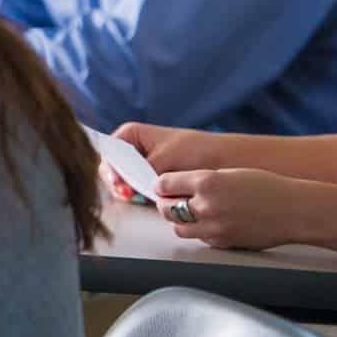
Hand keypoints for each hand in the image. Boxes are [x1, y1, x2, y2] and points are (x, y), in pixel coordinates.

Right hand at [103, 122, 219, 201]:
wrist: (229, 160)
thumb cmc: (198, 150)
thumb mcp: (164, 159)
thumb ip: (141, 172)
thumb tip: (125, 188)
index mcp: (130, 135)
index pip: (108, 153)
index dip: (110, 169)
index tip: (119, 184)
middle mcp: (132, 150)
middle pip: (112, 170)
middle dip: (117, 184)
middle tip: (128, 196)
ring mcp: (141, 166)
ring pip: (123, 182)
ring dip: (128, 192)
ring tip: (139, 199)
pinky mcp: (152, 180)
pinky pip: (137, 190)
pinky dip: (139, 197)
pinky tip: (145, 201)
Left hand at [153, 167, 315, 250]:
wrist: (294, 210)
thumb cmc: (266, 187)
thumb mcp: (228, 172)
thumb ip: (200, 180)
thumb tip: (174, 187)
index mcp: (206, 182)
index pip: (164, 184)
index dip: (161, 185)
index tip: (162, 186)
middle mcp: (206, 205)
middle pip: (165, 208)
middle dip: (165, 204)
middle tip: (170, 201)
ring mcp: (214, 227)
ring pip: (178, 228)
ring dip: (180, 220)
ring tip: (190, 213)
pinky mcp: (223, 242)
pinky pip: (200, 238)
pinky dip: (200, 231)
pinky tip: (211, 223)